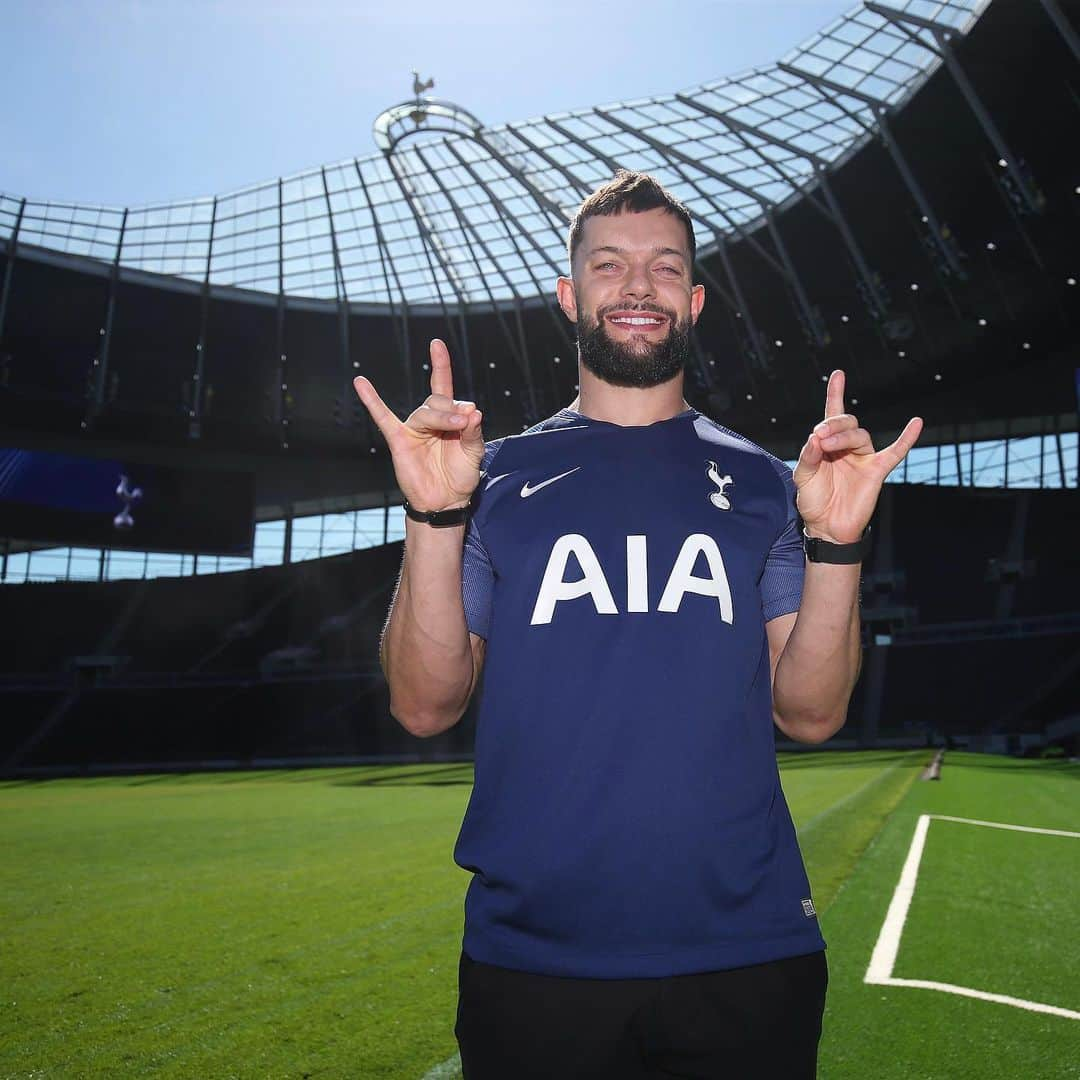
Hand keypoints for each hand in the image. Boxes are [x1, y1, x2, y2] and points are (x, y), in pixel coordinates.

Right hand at [353, 339, 484, 512]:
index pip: (443, 385)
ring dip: (443, 414)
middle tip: (466, 421)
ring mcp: (413, 429)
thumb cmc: (460, 475)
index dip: (440, 365)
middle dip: (453, 409)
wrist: (446, 501)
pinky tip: (361, 383)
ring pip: (426, 411)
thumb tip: (473, 409)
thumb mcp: (474, 451)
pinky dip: (372, 400)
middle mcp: (429, 420)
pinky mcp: (399, 440)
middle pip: (438, 401)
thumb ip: (473, 430)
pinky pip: (383, 417)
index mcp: (448, 417)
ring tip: (458, 423)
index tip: (436, 345)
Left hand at [793, 370, 922, 543]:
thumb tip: (816, 437)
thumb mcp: (803, 477)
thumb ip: (808, 456)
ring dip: (842, 436)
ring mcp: (864, 458)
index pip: (832, 414)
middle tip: (818, 438)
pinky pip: (896, 452)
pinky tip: (916, 423)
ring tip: (826, 446)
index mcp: (828, 445)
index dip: (835, 393)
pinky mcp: (877, 471)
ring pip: (860, 435)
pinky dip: (907, 438)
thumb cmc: (814, 501)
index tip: (838, 374)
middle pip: (846, 423)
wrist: (826, 527)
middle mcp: (847, 448)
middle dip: (832, 426)